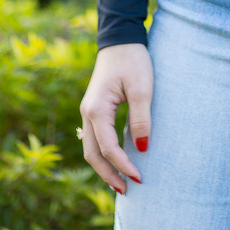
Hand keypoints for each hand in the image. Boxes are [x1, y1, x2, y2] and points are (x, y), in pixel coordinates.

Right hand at [79, 43, 153, 193]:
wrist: (120, 39)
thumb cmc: (132, 60)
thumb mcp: (142, 88)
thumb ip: (141, 118)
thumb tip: (142, 148)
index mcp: (96, 110)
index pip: (108, 148)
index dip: (123, 165)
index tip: (140, 177)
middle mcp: (88, 113)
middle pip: (93, 154)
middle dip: (109, 174)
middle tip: (127, 190)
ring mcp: (89, 111)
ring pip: (91, 148)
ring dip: (105, 167)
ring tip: (120, 182)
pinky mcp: (95, 108)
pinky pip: (95, 138)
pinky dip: (103, 154)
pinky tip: (115, 160)